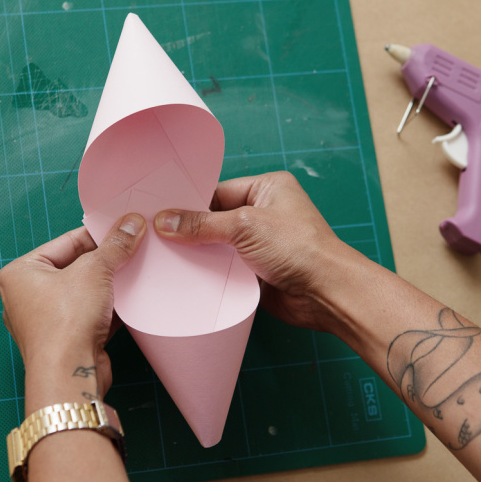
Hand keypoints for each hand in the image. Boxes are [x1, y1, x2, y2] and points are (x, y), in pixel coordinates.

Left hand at [0, 214, 144, 404]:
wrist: (69, 375)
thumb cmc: (65, 321)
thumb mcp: (94, 271)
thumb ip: (115, 246)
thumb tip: (131, 224)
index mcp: (20, 273)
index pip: (66, 242)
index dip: (97, 234)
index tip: (123, 228)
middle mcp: (26, 296)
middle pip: (75, 266)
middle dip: (105, 260)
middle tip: (133, 247)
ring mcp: (45, 321)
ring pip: (84, 291)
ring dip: (109, 284)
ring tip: (135, 270)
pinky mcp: (64, 340)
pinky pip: (89, 313)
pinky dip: (109, 306)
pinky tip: (132, 298)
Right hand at [154, 171, 358, 333]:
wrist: (327, 293)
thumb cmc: (300, 248)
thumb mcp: (245, 226)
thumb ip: (203, 224)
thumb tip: (167, 220)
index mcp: (267, 188)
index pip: (217, 190)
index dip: (189, 202)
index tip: (158, 211)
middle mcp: (264, 213)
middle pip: (215, 218)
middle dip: (189, 230)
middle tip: (154, 235)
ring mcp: (261, 243)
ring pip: (217, 245)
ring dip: (197, 254)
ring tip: (161, 257)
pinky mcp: (257, 271)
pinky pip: (225, 268)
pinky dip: (208, 273)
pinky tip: (183, 276)